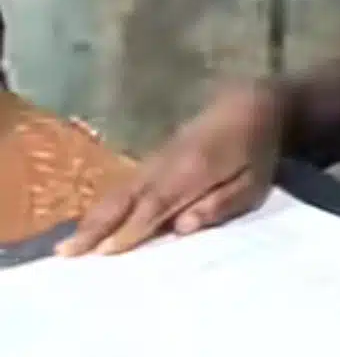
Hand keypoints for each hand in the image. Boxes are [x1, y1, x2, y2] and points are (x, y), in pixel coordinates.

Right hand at [56, 82, 283, 256]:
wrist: (250, 103)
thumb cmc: (257, 150)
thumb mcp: (254, 182)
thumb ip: (220, 204)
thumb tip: (182, 228)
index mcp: (194, 170)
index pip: (156, 204)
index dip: (131, 228)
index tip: (105, 253)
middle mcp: (167, 163)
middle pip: (127, 197)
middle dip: (97, 226)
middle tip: (65, 253)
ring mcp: (158, 157)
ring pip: (120, 189)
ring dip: (92, 217)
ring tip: (66, 245)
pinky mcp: (156, 155)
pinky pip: (125, 182)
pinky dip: (105, 202)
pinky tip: (91, 221)